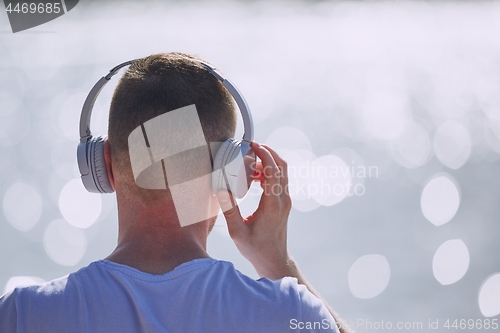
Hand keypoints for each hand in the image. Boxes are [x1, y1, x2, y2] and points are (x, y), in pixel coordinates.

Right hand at [216, 141, 291, 278]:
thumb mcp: (237, 232)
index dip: (264, 154)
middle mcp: (282, 200)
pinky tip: (253, 178)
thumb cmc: (256, 248)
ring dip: (267, 163)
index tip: (253, 145)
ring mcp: (285, 201)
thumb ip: (229, 210)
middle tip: (251, 147)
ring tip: (248, 164)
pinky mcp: (283, 203)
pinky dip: (268, 172)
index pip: (273, 171)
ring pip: (282, 172)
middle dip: (268, 152)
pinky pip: (279, 180)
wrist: (274, 259)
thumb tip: (221, 190)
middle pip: (282, 166)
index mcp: (272, 204)